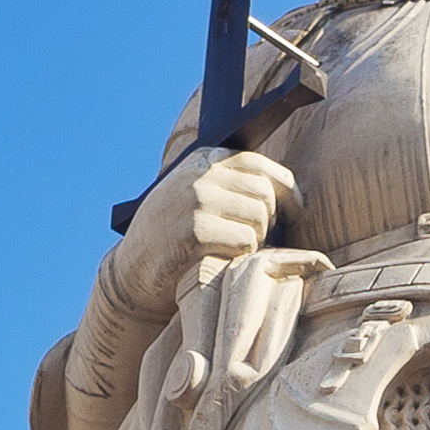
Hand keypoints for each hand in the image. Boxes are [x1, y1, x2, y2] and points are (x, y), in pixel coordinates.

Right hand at [107, 146, 289, 306]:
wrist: (132, 269)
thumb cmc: (173, 235)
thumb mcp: (196, 195)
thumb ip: (232, 185)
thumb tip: (289, 192)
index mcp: (204, 159)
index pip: (262, 166)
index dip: (288, 190)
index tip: (297, 211)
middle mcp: (201, 174)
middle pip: (265, 194)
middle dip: (269, 221)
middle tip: (256, 240)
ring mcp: (196, 200)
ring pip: (259, 218)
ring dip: (254, 240)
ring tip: (233, 250)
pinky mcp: (196, 229)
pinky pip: (245, 240)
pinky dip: (241, 254)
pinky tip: (222, 259)